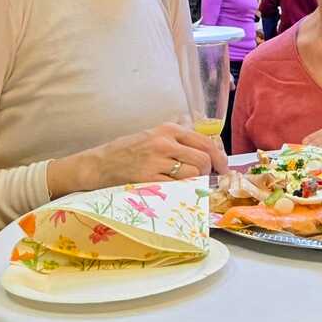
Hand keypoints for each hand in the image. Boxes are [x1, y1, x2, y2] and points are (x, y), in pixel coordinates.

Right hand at [48, 122, 228, 197]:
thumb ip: (178, 140)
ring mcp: (156, 161)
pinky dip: (181, 192)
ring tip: (183, 185)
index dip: (219, 158)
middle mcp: (164, 142)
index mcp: (168, 129)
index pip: (205, 142)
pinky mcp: (148, 179)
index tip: (223, 169)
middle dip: (208, 172)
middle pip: (203, 159)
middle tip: (203, 180)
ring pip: (192, 174)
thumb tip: (209, 150)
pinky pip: (177, 188)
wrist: (98, 164)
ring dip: (194, 183)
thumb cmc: (127, 152)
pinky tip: (174, 192)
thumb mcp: (153, 135)